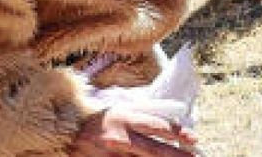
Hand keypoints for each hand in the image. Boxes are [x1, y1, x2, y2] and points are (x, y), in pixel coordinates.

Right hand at [73, 106, 196, 156]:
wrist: (67, 132)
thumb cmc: (101, 119)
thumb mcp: (122, 109)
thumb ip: (146, 112)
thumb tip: (175, 117)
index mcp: (125, 118)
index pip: (157, 125)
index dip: (177, 133)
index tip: (194, 139)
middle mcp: (119, 137)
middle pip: (154, 150)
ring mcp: (111, 155)